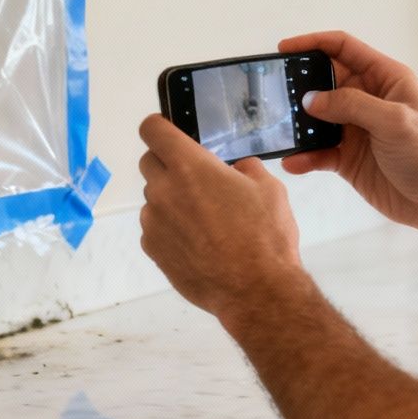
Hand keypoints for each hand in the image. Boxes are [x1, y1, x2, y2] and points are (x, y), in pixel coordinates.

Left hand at [137, 114, 307, 326]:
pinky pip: (155, 228)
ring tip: (204, 220)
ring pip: (153, 198)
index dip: (159, 127)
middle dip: (168, 164)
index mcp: (189, 166)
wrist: (254, 291)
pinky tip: (197, 244)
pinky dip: (170, 229)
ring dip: (171, 200)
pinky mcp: (152, 249)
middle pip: (149, 162)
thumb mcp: (268, 188)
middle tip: (197, 180)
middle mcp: (163, 190)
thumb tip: (235, 169)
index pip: (152, 129)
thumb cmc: (265, 235)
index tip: (170, 133)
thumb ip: (245, 169)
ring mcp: (153, 222)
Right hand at [277, 31, 417, 232]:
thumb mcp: (393, 120)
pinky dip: (305, 156)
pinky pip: (319, 152)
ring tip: (279, 129)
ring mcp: (357, 129)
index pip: (344, 49)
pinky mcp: (349, 158)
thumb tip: (313, 99)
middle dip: (300, 86)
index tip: (285, 48)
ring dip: (299, 124)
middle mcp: (369, 100)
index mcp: (385, 79)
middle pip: (325, 82)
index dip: (314, 43)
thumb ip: (351, 104)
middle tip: (275, 92)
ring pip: (317, 118)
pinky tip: (293, 161)